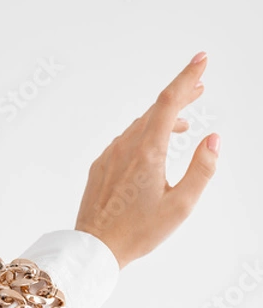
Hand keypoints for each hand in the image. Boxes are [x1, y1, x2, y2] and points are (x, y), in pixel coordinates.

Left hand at [74, 52, 219, 269]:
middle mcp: (126, 146)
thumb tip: (213, 140)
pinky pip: (125, 140)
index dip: (187, 78)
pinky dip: (144, 134)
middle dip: (179, 95)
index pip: (169, 102)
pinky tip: (152, 147)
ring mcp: (110, 155)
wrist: (95, 247)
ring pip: (140, 125)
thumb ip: (201, 170)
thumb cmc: (138, 231)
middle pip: (155, 110)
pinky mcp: (100, 166)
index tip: (201, 60)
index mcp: (148, 152)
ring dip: (162, 118)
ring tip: (182, 123)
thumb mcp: (180, 205)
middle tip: (200, 86)